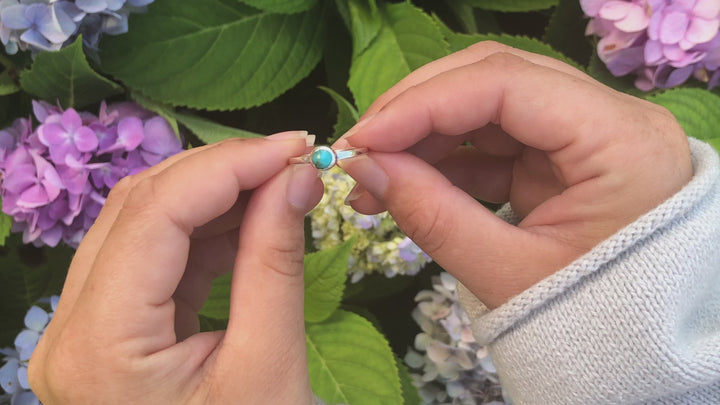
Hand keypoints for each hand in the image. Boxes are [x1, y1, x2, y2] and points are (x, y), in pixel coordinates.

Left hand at [28, 133, 323, 403]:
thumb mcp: (270, 367)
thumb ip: (276, 262)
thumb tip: (297, 176)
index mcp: (99, 346)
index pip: (155, 215)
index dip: (229, 166)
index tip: (296, 146)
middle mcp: (70, 331)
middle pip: (138, 211)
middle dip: (221, 173)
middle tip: (293, 160)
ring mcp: (83, 332)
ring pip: (142, 227)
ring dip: (214, 198)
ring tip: (280, 186)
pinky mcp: (109, 335)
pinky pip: (153, 262)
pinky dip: (205, 234)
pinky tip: (253, 222)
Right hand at [336, 42, 692, 307]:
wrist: (634, 356)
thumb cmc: (589, 324)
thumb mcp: (507, 274)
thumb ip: (432, 214)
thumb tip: (362, 167)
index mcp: (619, 139)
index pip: (506, 83)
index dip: (423, 103)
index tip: (361, 138)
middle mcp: (608, 119)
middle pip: (495, 78)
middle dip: (418, 110)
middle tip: (360, 149)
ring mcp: (586, 135)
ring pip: (489, 106)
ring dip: (426, 136)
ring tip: (371, 179)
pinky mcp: (564, 157)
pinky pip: (496, 142)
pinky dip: (446, 161)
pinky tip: (405, 186)